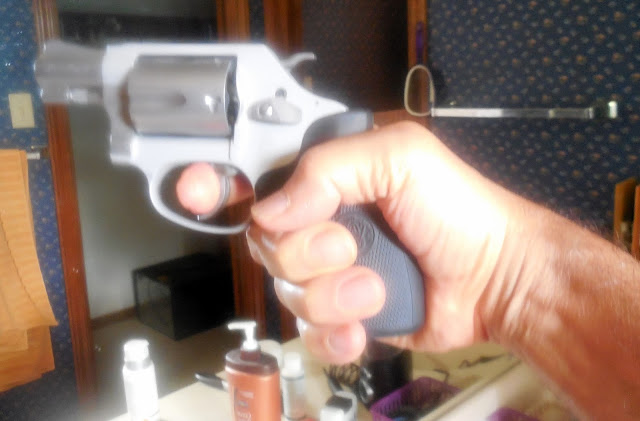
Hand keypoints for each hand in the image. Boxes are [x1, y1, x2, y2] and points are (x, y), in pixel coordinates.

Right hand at [245, 121, 529, 363]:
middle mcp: (322, 225)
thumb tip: (273, 208)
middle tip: (351, 246)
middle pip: (265, 243)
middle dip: (307, 252)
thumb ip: (331, 167)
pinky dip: (334, 333)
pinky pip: (308, 333)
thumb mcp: (401, 158)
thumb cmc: (460, 211)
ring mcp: (330, 274)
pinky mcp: (343, 315)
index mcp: (328, 180)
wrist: (495, 279)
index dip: (219, 185)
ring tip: (376, 286)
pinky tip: (365, 323)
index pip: (258, 180)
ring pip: (287, 291)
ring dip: (332, 295)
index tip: (196, 192)